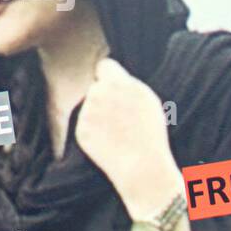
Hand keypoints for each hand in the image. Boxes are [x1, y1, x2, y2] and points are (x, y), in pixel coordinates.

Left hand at [74, 57, 175, 204]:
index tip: (114, 87)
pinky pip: (86, 124)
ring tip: (117, 130)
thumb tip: (112, 74)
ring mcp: (86, 112)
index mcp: (116, 82)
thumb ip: (127, 83)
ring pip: (90, 106)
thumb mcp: (147, 99)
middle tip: (118, 114)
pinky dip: (94, 131)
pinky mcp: (80, 130)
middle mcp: (98, 93)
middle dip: (104, 96)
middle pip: (96, 87)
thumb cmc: (150, 132)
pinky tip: (109, 140)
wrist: (141, 165)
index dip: (109, 76)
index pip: (104, 66)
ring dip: (99, 114)